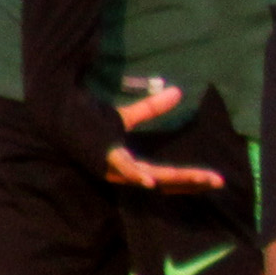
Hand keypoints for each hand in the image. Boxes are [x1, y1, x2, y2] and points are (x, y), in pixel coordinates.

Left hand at [95, 80, 223, 189]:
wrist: (58, 111)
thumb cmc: (86, 118)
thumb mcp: (126, 115)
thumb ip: (151, 108)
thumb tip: (177, 92)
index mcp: (129, 166)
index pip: (166, 177)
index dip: (190, 178)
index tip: (213, 177)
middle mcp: (123, 172)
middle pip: (165, 181)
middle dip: (192, 181)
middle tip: (217, 181)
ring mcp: (113, 167)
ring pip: (151, 177)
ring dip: (177, 179)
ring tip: (200, 178)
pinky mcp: (103, 156)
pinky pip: (122, 168)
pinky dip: (136, 175)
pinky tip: (150, 181)